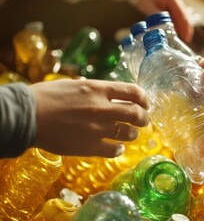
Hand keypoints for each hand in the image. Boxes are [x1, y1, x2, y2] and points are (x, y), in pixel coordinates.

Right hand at [29, 79, 148, 157]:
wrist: (26, 116)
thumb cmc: (45, 97)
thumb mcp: (72, 84)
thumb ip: (91, 88)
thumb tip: (103, 89)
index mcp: (98, 89)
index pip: (133, 92)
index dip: (144, 98)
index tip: (145, 103)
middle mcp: (102, 108)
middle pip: (136, 114)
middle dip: (144, 118)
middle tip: (143, 121)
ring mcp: (97, 128)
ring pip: (128, 133)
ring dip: (132, 134)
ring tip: (129, 134)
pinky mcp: (89, 146)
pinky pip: (114, 150)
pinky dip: (119, 149)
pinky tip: (117, 147)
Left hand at [136, 0, 193, 42]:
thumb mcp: (149, 8)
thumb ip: (158, 18)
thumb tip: (166, 29)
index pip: (182, 14)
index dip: (185, 27)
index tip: (186, 38)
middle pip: (184, 15)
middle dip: (186, 28)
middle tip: (186, 39)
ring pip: (182, 14)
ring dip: (182, 25)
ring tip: (182, 36)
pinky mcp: (171, 1)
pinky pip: (177, 13)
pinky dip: (177, 21)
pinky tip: (176, 30)